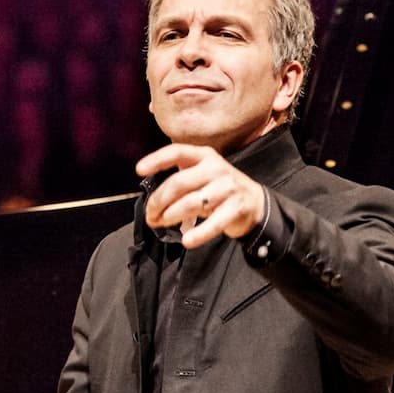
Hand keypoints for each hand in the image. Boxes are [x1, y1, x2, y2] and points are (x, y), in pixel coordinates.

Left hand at [136, 144, 265, 248]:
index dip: (157, 160)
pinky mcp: (235, 208)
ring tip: (161, 224)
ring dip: (171, 216)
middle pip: (179, 183)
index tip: (139, 170)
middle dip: (159, 201)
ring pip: (191, 203)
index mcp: (204, 156)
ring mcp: (227, 187)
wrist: (254, 202)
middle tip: (150, 215)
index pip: (177, 152)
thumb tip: (153, 201)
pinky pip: (213, 223)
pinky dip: (198, 234)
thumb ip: (181, 181)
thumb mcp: (202, 176)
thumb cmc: (219, 189)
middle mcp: (216, 168)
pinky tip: (187, 240)